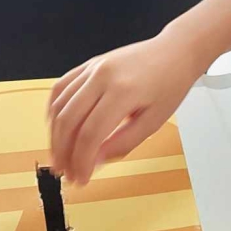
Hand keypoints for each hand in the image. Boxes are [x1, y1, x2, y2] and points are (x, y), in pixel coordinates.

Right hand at [47, 30, 201, 184]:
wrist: (175, 52)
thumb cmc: (171, 83)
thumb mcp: (155, 120)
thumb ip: (124, 143)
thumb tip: (94, 161)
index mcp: (123, 91)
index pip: (90, 135)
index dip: (81, 162)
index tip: (81, 179)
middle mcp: (103, 76)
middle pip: (68, 121)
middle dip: (63, 153)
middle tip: (67, 173)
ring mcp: (93, 67)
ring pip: (59, 106)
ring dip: (55, 136)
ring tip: (60, 157)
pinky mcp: (89, 64)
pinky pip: (61, 88)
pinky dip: (54, 111)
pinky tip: (58, 128)